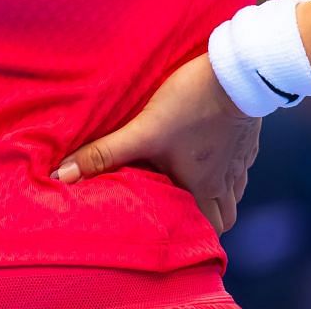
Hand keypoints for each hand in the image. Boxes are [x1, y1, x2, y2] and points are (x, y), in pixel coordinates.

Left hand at [51, 52, 261, 233]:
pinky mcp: (248, 136)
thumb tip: (63, 176)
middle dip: (206, 220)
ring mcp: (241, 159)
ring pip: (235, 191)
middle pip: (225, 216)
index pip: (207, 231)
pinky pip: (242, 163)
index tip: (177, 237)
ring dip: (218, 194)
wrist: (238, 72)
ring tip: (194, 186)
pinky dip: (228, 166)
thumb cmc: (192, 103)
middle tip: (183, 214)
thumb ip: (104, 154)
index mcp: (203, 187)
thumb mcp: (143, 130)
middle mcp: (226, 180)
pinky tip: (213, 152)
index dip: (194, 239)